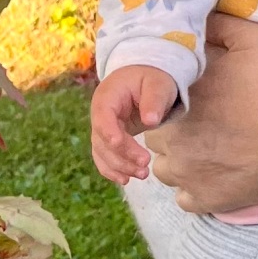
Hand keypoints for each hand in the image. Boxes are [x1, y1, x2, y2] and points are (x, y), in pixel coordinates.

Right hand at [90, 65, 178, 184]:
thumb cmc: (152, 78)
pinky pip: (104, 157)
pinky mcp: (109, 139)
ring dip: (119, 166)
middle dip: (122, 154)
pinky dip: (112, 170)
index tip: (118, 143)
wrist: (145, 78)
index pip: (103, 117)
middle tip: (144, 165)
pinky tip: (125, 180)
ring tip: (142, 175)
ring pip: (103, 152)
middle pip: (103, 139)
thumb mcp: (158, 83)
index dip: (108, 131)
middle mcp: (99, 114)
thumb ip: (154, 100)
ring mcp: (102, 128)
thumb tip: (151, 120)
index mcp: (107, 97)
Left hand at [143, 15, 257, 213]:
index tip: (205, 96)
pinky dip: (197, 187)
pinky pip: (185, 197)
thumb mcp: (253, 38)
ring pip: (166, 167)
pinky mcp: (204, 200)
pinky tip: (219, 172)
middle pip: (159, 133)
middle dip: (178, 127)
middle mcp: (173, 138)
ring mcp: (186, 174)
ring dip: (183, 158)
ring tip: (213, 148)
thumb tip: (196, 21)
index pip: (159, 99)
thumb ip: (217, 26)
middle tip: (211, 121)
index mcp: (179, 97)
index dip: (180, 97)